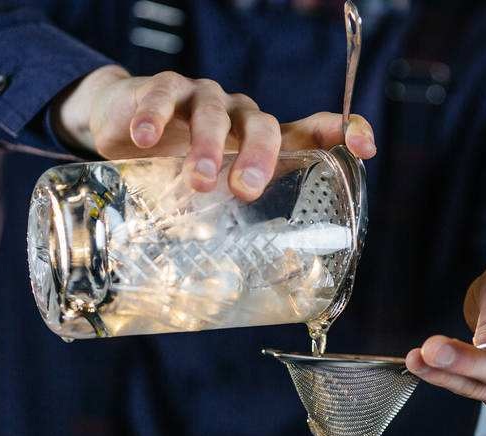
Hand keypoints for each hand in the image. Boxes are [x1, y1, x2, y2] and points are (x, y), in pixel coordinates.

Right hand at [52, 65, 375, 199]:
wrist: (121, 127)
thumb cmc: (177, 165)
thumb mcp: (207, 197)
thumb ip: (229, 229)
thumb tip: (246, 296)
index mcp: (261, 140)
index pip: (312, 129)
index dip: (343, 132)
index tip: (364, 146)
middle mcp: (239, 115)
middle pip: (262, 125)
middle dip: (259, 157)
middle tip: (246, 190)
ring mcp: (201, 98)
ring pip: (214, 112)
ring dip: (209, 145)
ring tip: (200, 179)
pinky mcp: (161, 89)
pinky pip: (163, 96)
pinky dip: (155, 117)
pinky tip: (146, 139)